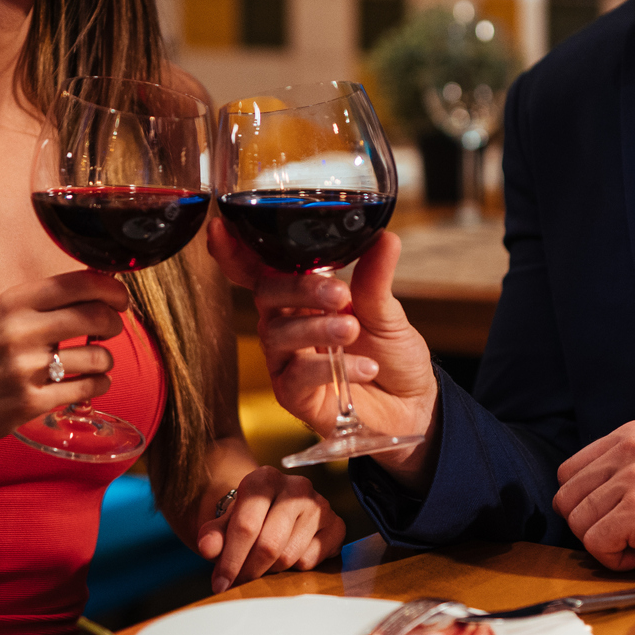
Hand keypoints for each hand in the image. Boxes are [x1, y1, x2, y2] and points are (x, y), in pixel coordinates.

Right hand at [0, 272, 130, 450]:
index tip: (119, 299)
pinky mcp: (31, 402)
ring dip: (106, 359)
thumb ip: (48, 301)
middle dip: (114, 323)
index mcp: (15, 302)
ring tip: (94, 361)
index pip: (80, 283)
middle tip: (110, 329)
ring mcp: (25, 368)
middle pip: (96, 316)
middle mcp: (19, 331)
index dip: (112, 289)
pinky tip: (90, 382)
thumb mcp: (6, 315)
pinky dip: (98, 384)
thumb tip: (102, 287)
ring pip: (98, 356)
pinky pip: (88, 388)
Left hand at [195, 466, 347, 593]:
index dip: (230, 560)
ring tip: (261, 565)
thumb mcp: (224, 523)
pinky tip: (287, 556)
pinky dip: (295, 568)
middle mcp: (296, 486)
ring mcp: (320, 504)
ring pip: (289, 556)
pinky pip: (311, 560)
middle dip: (249, 570)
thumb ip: (213, 535)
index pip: (246, 526)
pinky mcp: (337, 524)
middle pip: (269, 544)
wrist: (274, 510)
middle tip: (238, 582)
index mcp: (264, 478)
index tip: (220, 583)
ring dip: (270, 570)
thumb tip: (207, 547)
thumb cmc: (247, 517)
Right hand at [206, 221, 441, 484]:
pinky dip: (329, 367)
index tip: (221, 228)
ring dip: (317, 327)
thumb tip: (386, 237)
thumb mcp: (387, 311)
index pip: (262, 270)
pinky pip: (296, 375)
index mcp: (303, 296)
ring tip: (352, 330)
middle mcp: (287, 324)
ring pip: (278, 333)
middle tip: (340, 295)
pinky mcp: (293, 395)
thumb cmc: (392, 356)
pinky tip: (364, 367)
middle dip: (299, 288)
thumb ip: (376, 278)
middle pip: (266, 294)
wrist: (413, 406)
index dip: (236, 251)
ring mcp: (286, 360)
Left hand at [552, 421, 634, 578]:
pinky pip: (596, 546)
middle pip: (566, 500)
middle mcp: (631, 449)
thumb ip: (612, 473)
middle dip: (593, 526)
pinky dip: (618, 560)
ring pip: (578, 525)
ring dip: (609, 544)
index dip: (588, 505)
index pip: (567, 473)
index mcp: (630, 435)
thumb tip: (566, 498)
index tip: (623, 514)